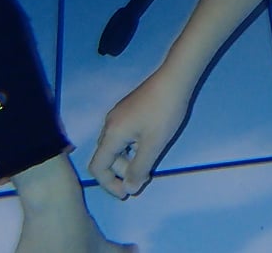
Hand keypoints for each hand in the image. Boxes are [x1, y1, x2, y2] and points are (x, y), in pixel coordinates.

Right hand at [88, 72, 191, 198]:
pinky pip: (122, 136)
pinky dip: (131, 148)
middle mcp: (109, 124)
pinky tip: (149, 146)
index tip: (126, 193)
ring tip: (149, 163)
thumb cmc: (164, 113)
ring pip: (115, 146)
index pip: (97, 166)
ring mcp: (118, 115)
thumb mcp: (153, 145)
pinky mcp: (128, 110)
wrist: (174, 79)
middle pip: (105, 157)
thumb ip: (139, 169)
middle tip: (144, 177)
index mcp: (111, 134)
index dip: (108, 184)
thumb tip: (128, 189)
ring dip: (128, 160)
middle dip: (121, 172)